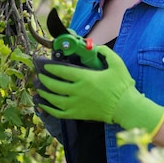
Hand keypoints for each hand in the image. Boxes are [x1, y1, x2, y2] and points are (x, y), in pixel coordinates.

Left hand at [35, 45, 163, 135]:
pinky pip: (59, 113)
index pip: (62, 71)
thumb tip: (96, 47)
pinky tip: (43, 104)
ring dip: (44, 93)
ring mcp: (77, 104)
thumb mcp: (117, 63)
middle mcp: (78, 91)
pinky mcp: (78, 114)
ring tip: (38, 87)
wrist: (125, 107)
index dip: (50, 67)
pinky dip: (48, 109)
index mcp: (85, 78)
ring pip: (54, 99)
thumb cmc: (122, 86)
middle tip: (38, 74)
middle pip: (55, 85)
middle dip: (44, 79)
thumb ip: (105, 52)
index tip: (43, 64)